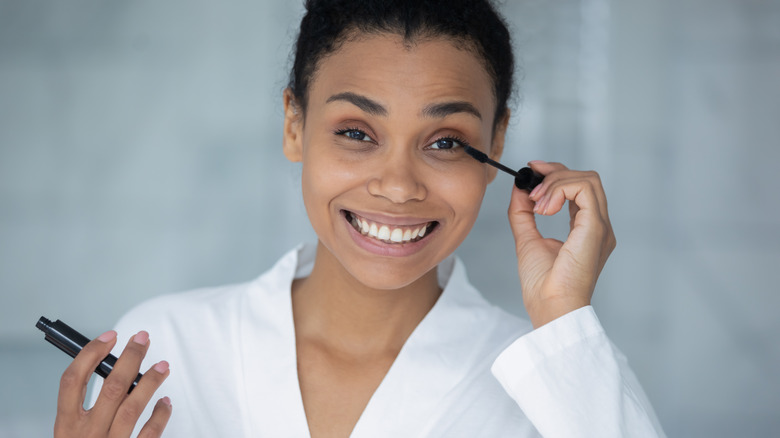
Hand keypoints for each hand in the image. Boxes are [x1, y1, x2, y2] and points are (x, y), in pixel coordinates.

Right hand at [55, 330, 171, 436]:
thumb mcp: (74, 434)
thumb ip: (87, 409)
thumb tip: (116, 368)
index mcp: (65, 427)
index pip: (72, 381)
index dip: (90, 354)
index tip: (110, 336)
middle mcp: (85, 436)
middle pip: (109, 388)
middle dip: (130, 358)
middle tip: (143, 338)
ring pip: (132, 407)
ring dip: (150, 382)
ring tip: (163, 365)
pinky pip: (150, 433)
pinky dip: (160, 415)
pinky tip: (166, 402)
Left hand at [508, 161, 615, 327]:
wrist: (550, 307)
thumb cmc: (542, 285)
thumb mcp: (527, 239)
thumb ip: (523, 213)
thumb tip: (519, 187)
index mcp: (586, 229)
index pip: (579, 188)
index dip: (556, 174)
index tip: (532, 171)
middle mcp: (598, 225)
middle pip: (586, 178)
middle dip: (555, 173)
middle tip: (531, 187)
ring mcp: (600, 226)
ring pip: (587, 179)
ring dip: (556, 183)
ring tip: (537, 204)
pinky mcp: (596, 228)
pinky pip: (584, 189)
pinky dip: (560, 190)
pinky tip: (544, 208)